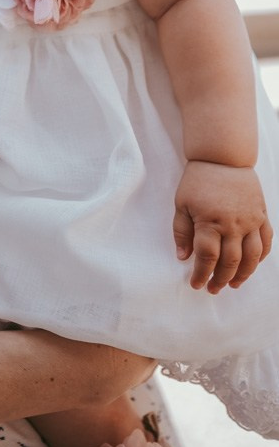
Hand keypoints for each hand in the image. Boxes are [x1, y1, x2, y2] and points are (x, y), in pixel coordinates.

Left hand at [173, 160, 272, 292]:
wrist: (223, 157)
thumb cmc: (198, 180)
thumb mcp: (181, 204)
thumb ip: (181, 232)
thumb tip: (183, 258)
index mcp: (209, 221)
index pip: (207, 257)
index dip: (201, 274)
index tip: (196, 284)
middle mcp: (232, 224)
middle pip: (230, 261)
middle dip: (221, 279)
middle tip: (214, 289)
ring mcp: (250, 220)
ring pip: (252, 257)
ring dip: (243, 274)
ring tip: (234, 284)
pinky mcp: (262, 215)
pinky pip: (266, 241)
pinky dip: (261, 257)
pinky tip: (252, 265)